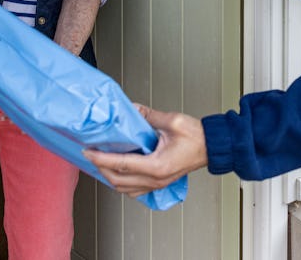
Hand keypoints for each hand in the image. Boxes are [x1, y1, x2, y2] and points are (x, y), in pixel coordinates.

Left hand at [84, 105, 207, 196]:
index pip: (121, 164)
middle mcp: (155, 179)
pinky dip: (122, 183)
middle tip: (90, 155)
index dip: (101, 158)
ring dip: (110, 177)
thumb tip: (133, 110)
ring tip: (100, 163)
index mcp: (157, 165)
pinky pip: (135, 190)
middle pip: (118, 180)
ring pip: (125, 189)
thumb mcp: (172, 121)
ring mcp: (157, 183)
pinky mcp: (159, 183)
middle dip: (100, 168)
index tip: (89, 151)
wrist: (211, 147)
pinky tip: (119, 172)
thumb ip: (149, 115)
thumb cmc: (196, 137)